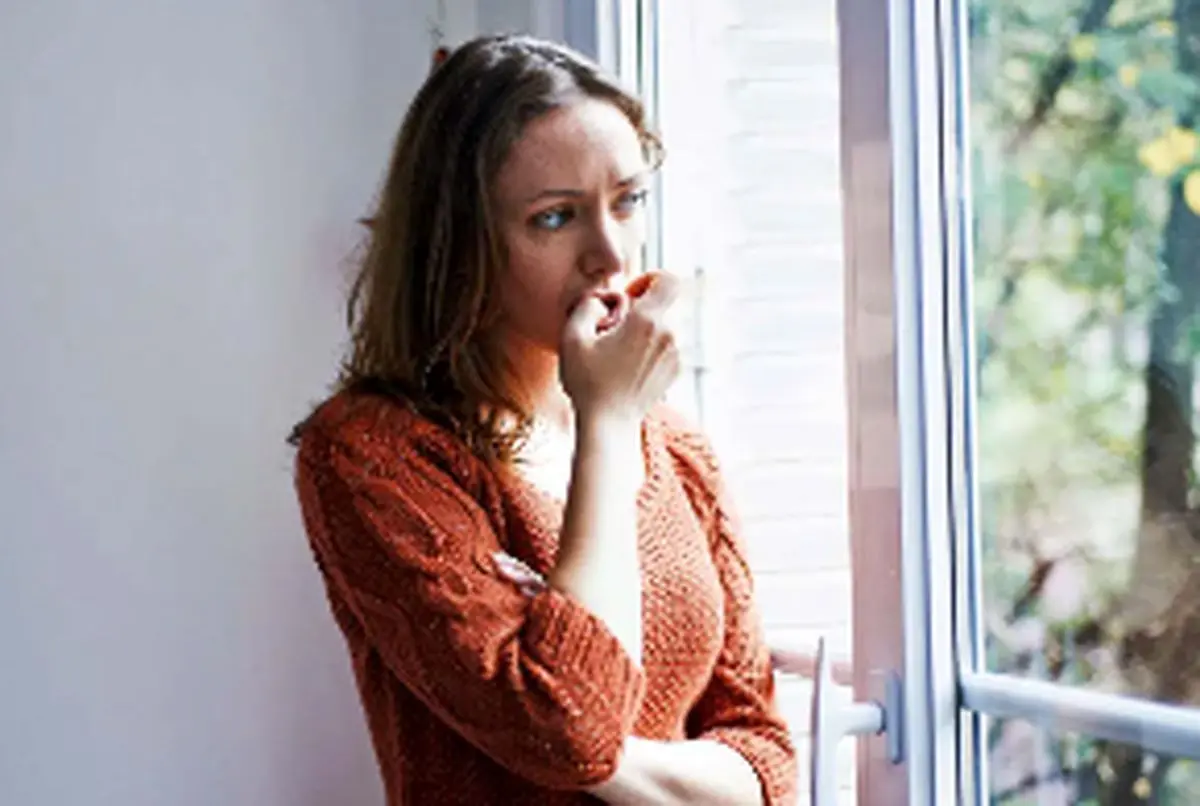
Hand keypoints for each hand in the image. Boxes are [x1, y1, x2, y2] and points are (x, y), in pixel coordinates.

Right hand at [559, 272, 681, 423]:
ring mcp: (676, 354)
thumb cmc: (588, 383)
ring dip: (647, 329)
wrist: (608, 423)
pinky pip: (668, 345)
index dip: (651, 279)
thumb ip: (587, 304)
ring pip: (667, 325)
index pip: (669, 280)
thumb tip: (603, 298)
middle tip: (617, 326)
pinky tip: (629, 364)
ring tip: (621, 349)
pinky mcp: (676, 371)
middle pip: (666, 303)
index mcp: (647, 321)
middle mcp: (669, 335)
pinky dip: (652, 347)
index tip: (631, 295)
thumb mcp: (572, 337)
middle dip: (643, 307)